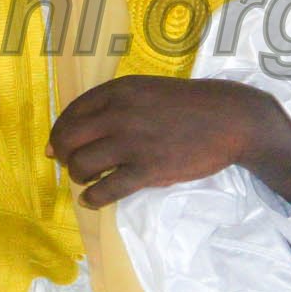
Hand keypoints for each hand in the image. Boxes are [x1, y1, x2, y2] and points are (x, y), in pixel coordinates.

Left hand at [48, 75, 290, 214]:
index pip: (70, 114)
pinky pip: (107, 189)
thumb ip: (112, 106)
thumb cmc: (188, 105)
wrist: (232, 119)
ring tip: (88, 180)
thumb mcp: (146, 91)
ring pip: (82, 165)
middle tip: (72, 165)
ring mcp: (133, 142)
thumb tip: (74, 133)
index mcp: (118, 91)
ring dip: (79, 176)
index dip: (59, 134)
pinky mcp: (149, 169)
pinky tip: (92, 200)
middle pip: (68, 140)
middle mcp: (120, 114)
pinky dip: (94, 198)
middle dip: (64, 156)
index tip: (58, 147)